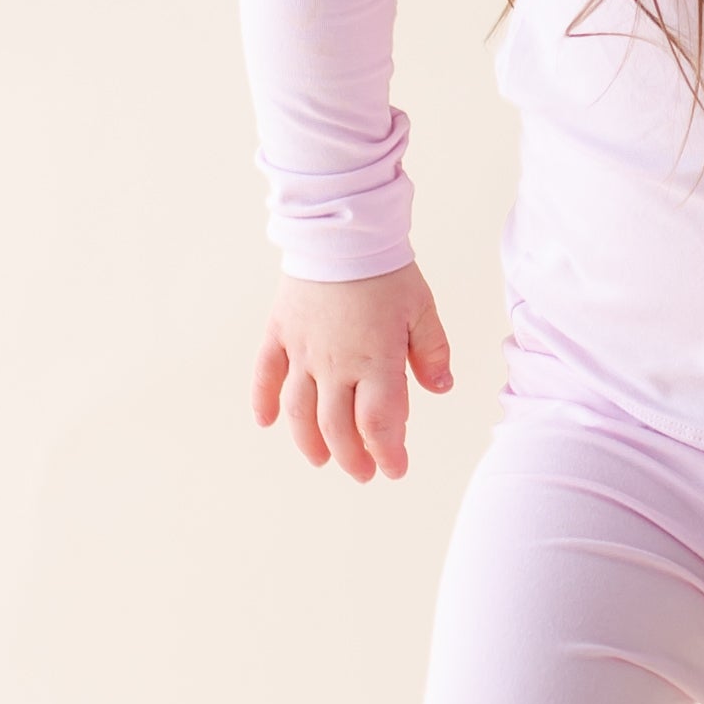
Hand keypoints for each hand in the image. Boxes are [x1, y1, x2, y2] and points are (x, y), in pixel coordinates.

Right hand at [250, 263, 453, 480]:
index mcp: (376, 359)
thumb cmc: (387, 270)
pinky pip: (265, 373)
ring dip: (309, 441)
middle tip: (363, 472)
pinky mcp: (280, 332)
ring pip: (299, 410)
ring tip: (321, 460)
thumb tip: (440, 388)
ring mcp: (303, 350)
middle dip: (352, 456)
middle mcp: (335, 363)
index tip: (396, 469)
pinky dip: (263, 400)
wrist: (342, 230)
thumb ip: (433, 352)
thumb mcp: (423, 309)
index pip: (380, 423)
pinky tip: (264, 422)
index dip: (387, 452)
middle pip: (337, 426)